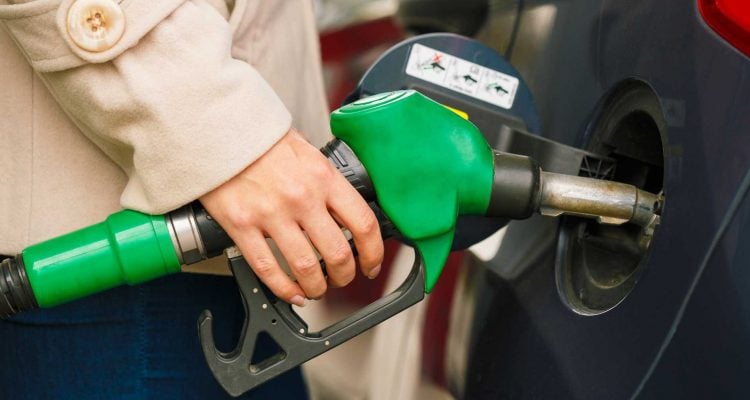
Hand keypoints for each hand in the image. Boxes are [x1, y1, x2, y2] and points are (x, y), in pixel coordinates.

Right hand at [200, 129, 383, 305]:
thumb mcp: (308, 153)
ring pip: (306, 268)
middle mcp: (301, 197)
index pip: (363, 224)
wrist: (220, 130)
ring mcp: (271, 214)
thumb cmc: (263, 140)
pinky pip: (268, 269)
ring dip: (317, 287)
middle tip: (342, 279)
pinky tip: (292, 293)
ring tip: (316, 288)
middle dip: (345, 276)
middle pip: (337, 254)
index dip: (373, 252)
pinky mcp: (242, 226)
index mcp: (323, 178)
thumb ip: (328, 184)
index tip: (371, 264)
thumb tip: (345, 214)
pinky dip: (284, 289)